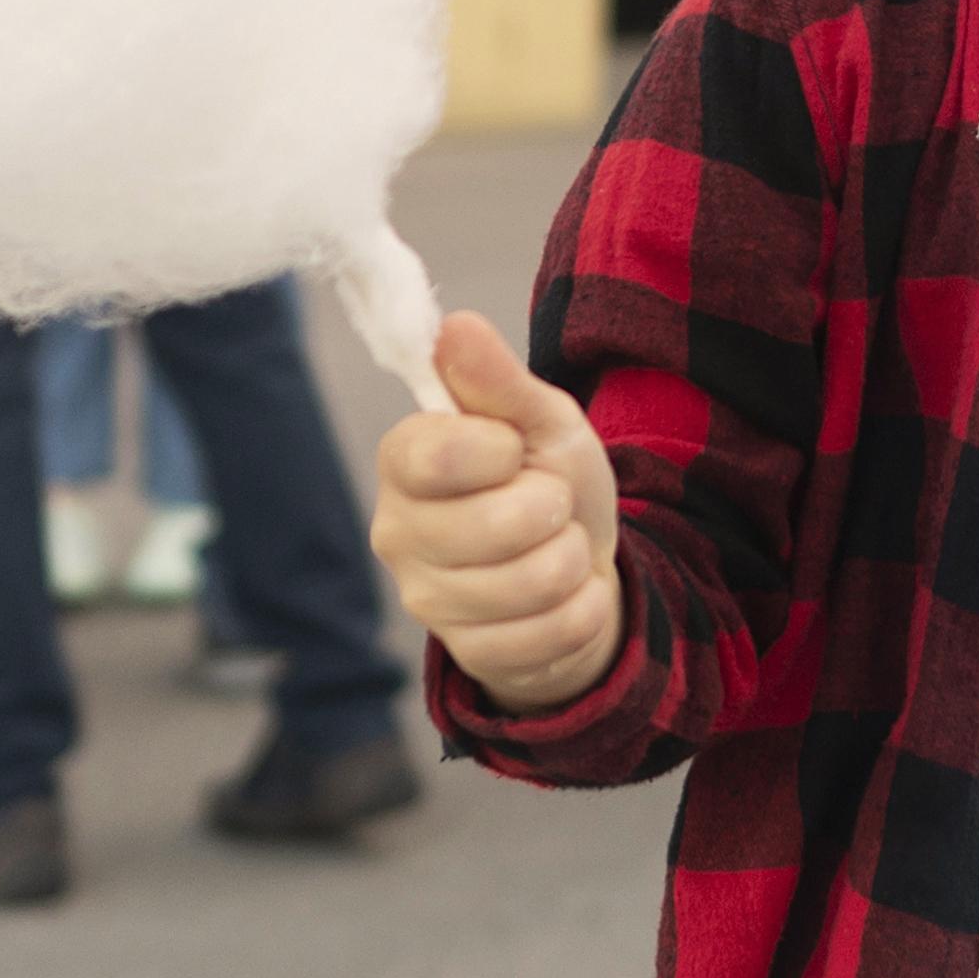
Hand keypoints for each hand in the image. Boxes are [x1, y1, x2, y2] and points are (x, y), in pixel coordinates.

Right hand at [371, 313, 625, 713]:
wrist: (578, 567)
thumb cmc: (547, 479)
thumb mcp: (539, 418)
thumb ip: (496, 379)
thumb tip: (452, 324)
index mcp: (404, 461)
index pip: (439, 454)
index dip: (501, 449)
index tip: (514, 449)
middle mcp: (397, 532)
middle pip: (497, 524)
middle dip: (552, 508)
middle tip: (546, 505)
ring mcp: (428, 600)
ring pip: (531, 582)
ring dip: (570, 559)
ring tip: (554, 547)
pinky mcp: (468, 653)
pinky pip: (550, 632)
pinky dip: (581, 609)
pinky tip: (562, 597)